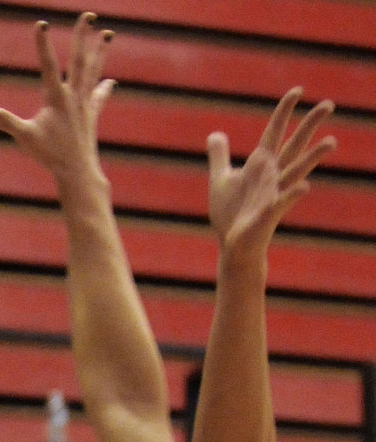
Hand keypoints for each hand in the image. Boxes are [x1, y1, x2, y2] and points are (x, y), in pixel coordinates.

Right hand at [0, 12, 113, 185]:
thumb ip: (6, 122)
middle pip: (80, 60)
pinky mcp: (91, 116)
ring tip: (108, 33)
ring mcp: (84, 104)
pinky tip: (111, 81)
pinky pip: (98, 97)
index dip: (43, 44)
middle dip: (83, 36)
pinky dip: (104, 88)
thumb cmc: (49, 155)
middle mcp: (74, 96)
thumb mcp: (25, 137)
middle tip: (89, 14)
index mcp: (56, 98)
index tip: (41, 23)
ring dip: (100, 51)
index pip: (48, 65)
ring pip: (93, 72)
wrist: (77, 172)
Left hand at [207, 90, 334, 256]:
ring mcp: (273, 194)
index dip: (284, 111)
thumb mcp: (220, 179)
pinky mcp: (268, 215)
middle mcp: (272, 175)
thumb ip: (219, 156)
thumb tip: (215, 133)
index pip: (274, 131)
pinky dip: (292, 195)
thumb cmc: (230, 214)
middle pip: (294, 145)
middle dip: (310, 125)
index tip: (298, 90)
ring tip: (332, 142)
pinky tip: (305, 187)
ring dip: (313, 157)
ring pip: (296, 171)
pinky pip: (282, 203)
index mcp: (260, 164)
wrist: (233, 246)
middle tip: (330, 103)